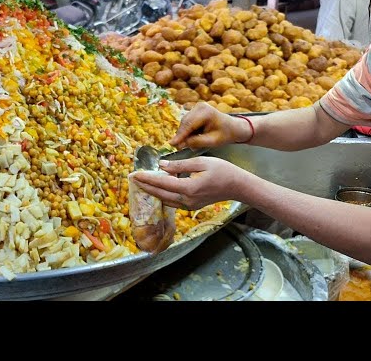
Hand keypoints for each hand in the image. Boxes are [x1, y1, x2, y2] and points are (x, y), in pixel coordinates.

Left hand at [132, 157, 248, 210]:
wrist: (237, 186)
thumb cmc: (222, 170)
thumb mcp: (200, 162)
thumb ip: (179, 165)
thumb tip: (161, 166)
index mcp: (188, 188)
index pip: (162, 183)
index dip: (147, 178)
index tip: (135, 174)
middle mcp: (187, 200)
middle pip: (160, 194)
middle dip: (145, 186)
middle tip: (133, 179)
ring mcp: (189, 205)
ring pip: (165, 200)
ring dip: (153, 192)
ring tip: (142, 184)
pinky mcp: (192, 207)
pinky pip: (173, 202)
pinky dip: (163, 195)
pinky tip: (158, 189)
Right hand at [170, 102, 253, 148]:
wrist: (233, 127)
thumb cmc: (225, 134)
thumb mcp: (212, 141)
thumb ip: (196, 142)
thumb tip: (181, 144)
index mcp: (206, 112)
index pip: (189, 125)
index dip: (180, 135)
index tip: (171, 144)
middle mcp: (200, 106)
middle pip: (185, 123)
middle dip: (181, 135)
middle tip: (179, 148)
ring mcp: (197, 106)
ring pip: (185, 122)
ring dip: (185, 133)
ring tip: (190, 144)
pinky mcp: (195, 110)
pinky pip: (187, 122)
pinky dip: (188, 130)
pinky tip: (193, 137)